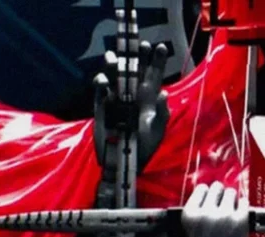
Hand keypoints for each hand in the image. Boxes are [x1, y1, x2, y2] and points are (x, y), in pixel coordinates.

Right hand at [93, 9, 169, 170]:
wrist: (124, 163)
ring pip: (115, 77)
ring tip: (113, 58)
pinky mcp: (102, 107)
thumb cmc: (144, 148)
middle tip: (140, 45)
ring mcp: (117, 100)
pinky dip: (101, 84)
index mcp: (149, 100)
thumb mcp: (156, 132)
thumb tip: (163, 94)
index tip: (160, 46)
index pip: (154, 76)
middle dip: (137, 57)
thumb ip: (161, 114)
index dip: (157, 61)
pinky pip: (100, 91)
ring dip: (114, 66)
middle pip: (134, 71)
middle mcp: (133, 95)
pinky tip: (104, 81)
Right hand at [182, 182, 248, 236]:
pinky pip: (244, 202)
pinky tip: (239, 216)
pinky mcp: (240, 219)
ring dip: (232, 200)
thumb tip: (212, 188)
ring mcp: (223, 215)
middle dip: (221, 195)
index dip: (208, 193)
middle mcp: (205, 213)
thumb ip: (199, 209)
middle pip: (217, 187)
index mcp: (190, 215)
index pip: (201, 188)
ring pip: (231, 192)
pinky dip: (243, 207)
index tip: (212, 199)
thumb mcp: (193, 228)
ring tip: (230, 212)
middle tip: (222, 205)